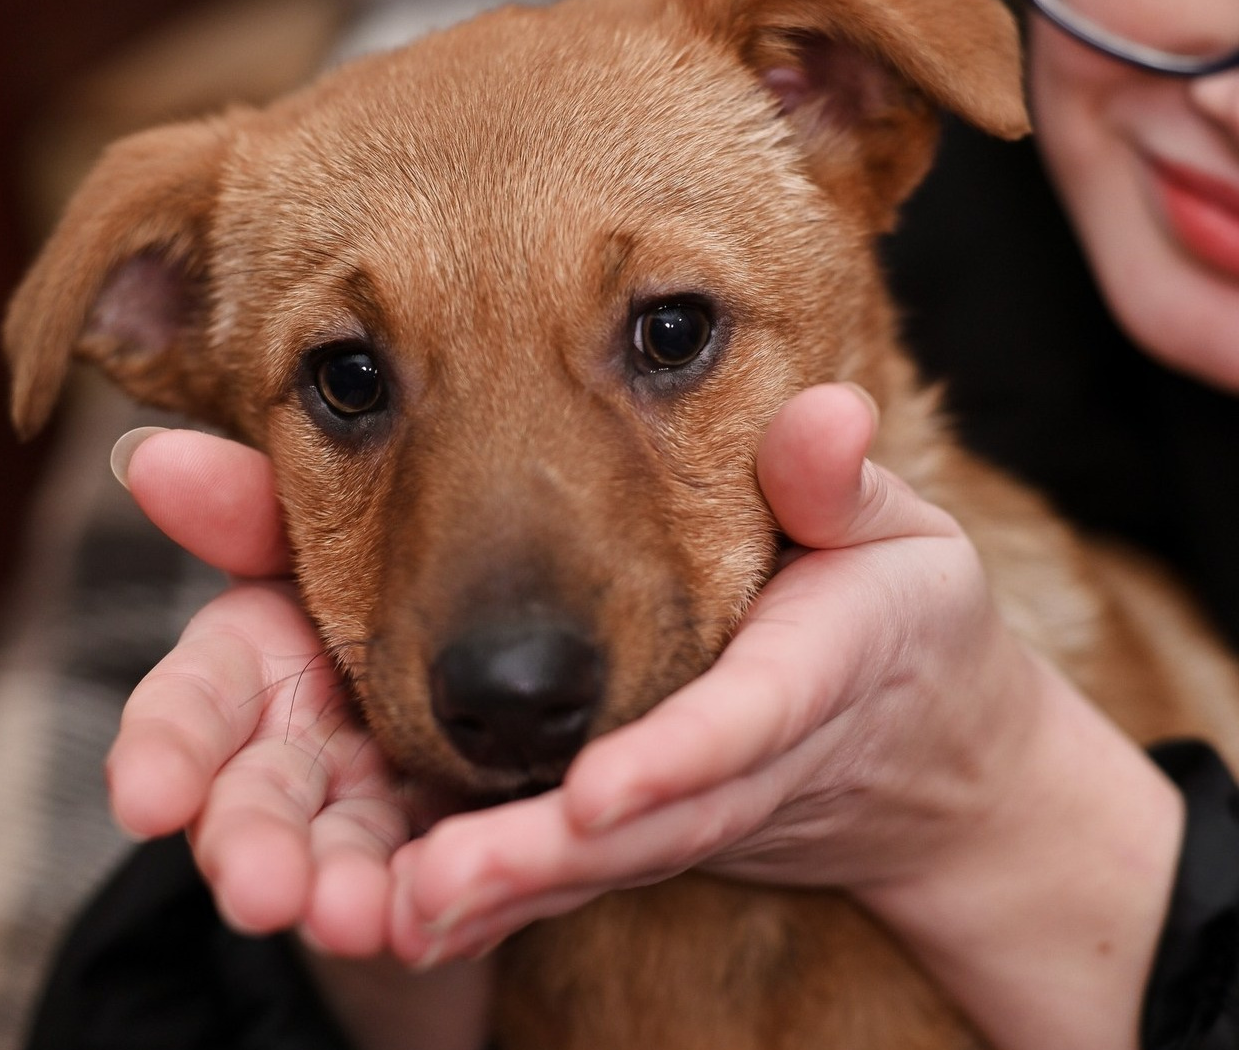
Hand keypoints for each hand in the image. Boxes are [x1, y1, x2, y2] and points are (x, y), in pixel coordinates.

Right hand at [106, 431, 407, 956]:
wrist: (466, 672)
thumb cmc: (366, 590)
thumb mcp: (310, 550)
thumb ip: (245, 514)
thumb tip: (149, 456)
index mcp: (257, 669)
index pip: (191, 706)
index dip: (166, 749)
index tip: (147, 797)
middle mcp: (297, 750)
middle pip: (256, 802)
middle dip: (252, 843)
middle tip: (264, 887)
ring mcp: (361, 812)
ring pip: (336, 858)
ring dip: (335, 888)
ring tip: (355, 914)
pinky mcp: (429, 855)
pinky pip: (425, 884)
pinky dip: (419, 903)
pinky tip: (426, 916)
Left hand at [378, 384, 1180, 1049]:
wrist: (925, 742)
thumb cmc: (895, 607)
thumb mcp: (897, 534)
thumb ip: (843, 486)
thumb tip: (827, 412)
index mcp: (816, 672)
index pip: (749, 718)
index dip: (676, 756)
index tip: (594, 792)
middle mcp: (754, 763)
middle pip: (657, 820)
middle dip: (550, 854)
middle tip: (440, 882)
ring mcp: (708, 808)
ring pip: (612, 860)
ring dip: (511, 890)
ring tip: (404, 913)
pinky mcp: (667, 827)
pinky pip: (590, 868)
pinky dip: (510, 901)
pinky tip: (420, 919)